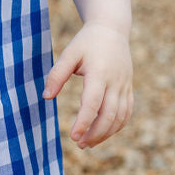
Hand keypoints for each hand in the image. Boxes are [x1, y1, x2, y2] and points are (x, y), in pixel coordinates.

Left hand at [43, 22, 132, 148]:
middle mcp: (116, 81)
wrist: (112, 29)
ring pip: (120, 117)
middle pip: (109, 115)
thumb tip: (46, 97)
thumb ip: (57, 75)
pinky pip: (127, 112)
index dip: (84, 122)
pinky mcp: (128, 88)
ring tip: (88, 143)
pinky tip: (103, 133)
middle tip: (79, 145)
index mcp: (100, 73)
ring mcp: (125, 85)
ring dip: (106, 133)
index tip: (73, 136)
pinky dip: (117, 126)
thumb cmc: (86, 42)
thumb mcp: (69, 53)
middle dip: (95, 133)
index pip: (93, 103)